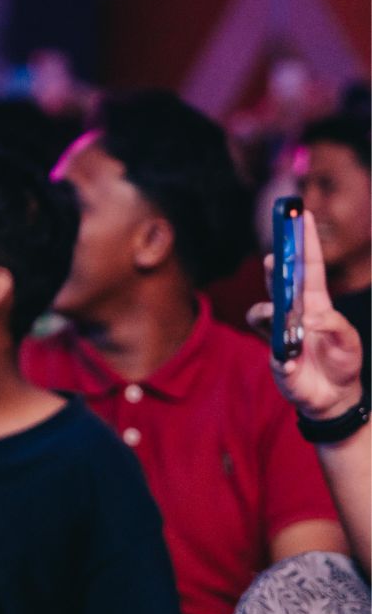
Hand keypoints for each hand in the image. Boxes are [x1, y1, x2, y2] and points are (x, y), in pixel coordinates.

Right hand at [248, 211, 363, 421]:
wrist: (332, 398)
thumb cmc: (343, 363)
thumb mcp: (349, 342)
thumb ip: (334, 326)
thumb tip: (308, 319)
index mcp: (317, 303)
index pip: (308, 266)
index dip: (305, 241)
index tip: (301, 215)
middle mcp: (295, 311)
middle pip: (280, 281)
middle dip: (275, 265)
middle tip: (273, 256)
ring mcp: (281, 331)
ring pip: (263, 308)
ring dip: (268, 310)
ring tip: (279, 318)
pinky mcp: (273, 352)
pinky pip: (265, 343)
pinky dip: (276, 348)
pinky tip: (289, 358)